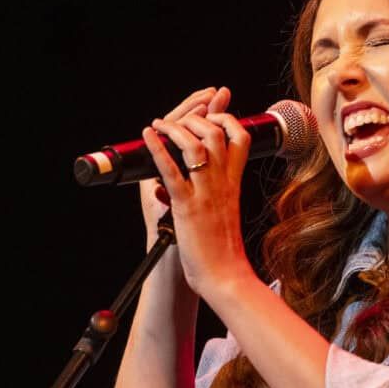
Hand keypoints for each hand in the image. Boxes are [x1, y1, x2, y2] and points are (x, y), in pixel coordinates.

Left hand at [142, 89, 254, 298]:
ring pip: (195, 145)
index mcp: (233, 183)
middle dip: (196, 117)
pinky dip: (158, 149)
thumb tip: (212, 178)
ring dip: (176, 127)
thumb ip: (222, 191)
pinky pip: (171, 170)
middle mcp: (222, 183)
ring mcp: (205, 193)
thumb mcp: (228, 212)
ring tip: (161, 124)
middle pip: (215, 134)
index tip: (212, 111)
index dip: (226, 118)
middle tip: (179, 119)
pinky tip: (149, 135)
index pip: (239, 138)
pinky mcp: (188, 206)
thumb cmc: (224, 250)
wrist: (225, 276)